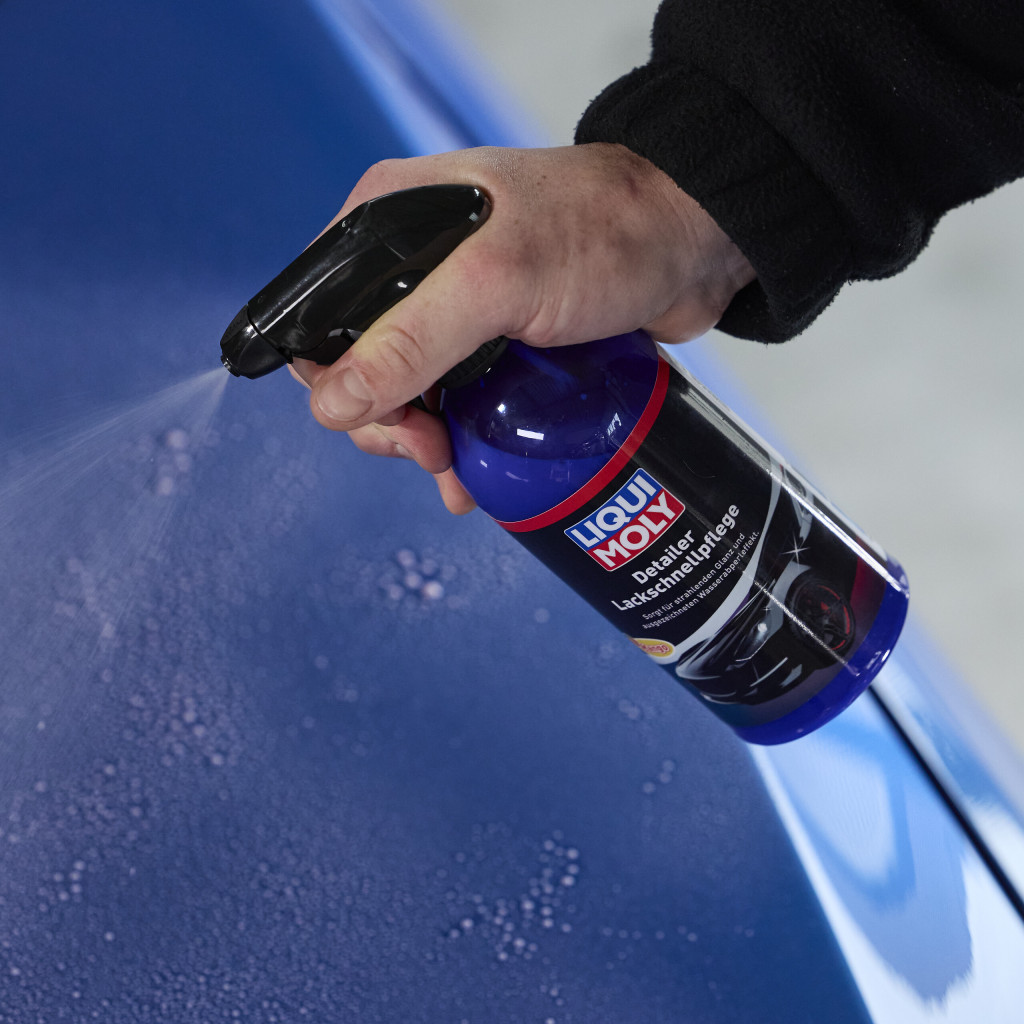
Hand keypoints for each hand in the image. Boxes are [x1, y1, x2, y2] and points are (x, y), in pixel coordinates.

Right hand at [291, 143, 754, 512]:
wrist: (693, 240)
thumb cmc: (603, 232)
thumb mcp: (497, 282)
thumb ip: (412, 341)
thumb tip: (333, 404)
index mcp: (389, 223)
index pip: (321, 314)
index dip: (337, 380)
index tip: (388, 419)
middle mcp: (416, 265)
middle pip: (364, 366)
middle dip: (388, 421)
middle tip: (431, 449)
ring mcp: (460, 306)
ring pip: (412, 393)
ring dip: (426, 442)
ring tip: (459, 471)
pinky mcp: (500, 340)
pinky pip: (460, 403)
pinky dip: (461, 443)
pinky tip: (474, 477)